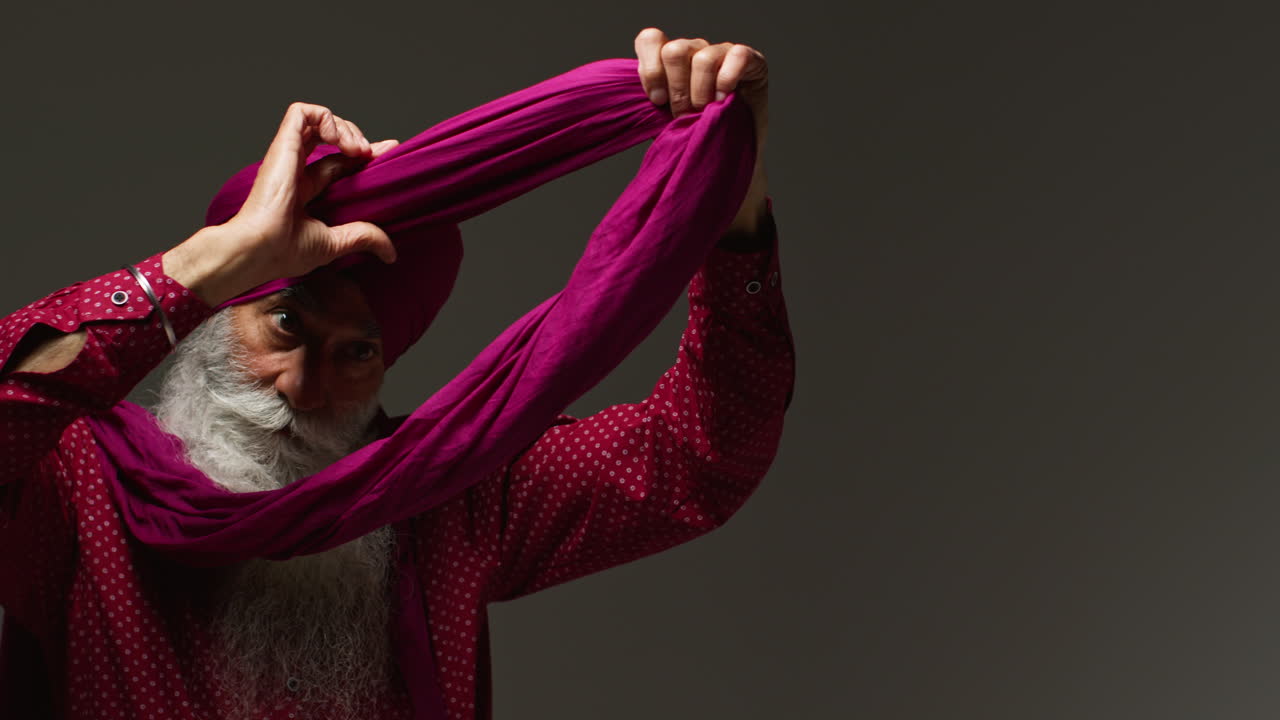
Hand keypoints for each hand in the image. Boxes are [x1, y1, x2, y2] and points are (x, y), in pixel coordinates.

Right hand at [164, 102, 400, 305]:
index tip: (388, 153)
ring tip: (357, 149)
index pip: (339, 163)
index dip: (363, 154)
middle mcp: (296, 169)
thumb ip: (363, 237)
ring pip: (318, 120)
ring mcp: (289, 155)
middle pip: (331, 138)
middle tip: (371, 154)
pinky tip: (338, 140)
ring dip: (345, 127)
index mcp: (305, 190)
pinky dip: (325, 117)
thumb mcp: (334, 243)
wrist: (259, 248)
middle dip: (358, 137)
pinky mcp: (283, 144)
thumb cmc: (283, 250)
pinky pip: (302, 112)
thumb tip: (390, 252)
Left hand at [633, 27, 768, 153]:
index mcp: (670, 61)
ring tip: (705, 112)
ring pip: (702, 58)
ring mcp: (722, 52)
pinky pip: (736, 56)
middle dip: (677, 90)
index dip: (650, 70)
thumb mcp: (667, 121)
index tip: (657, 101)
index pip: (651, 40)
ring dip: (701, 93)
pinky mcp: (751, 60)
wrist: (731, 155)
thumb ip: (656, 102)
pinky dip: (726, 81)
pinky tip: (724, 100)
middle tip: (685, 114)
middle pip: (674, 51)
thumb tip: (651, 96)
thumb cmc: (696, 136)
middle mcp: (695, 50)